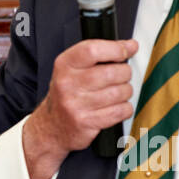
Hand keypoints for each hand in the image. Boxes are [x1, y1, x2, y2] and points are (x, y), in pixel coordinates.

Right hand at [23, 38, 137, 178]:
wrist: (47, 131)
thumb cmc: (66, 97)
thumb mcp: (70, 71)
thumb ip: (94, 56)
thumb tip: (131, 46)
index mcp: (65, 65)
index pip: (97, 48)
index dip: (119, 48)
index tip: (130, 48)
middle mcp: (69, 83)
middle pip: (116, 72)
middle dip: (122, 77)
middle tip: (113, 82)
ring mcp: (77, 104)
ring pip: (122, 91)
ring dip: (122, 95)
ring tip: (109, 99)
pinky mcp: (87, 122)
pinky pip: (120, 111)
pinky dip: (121, 111)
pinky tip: (109, 112)